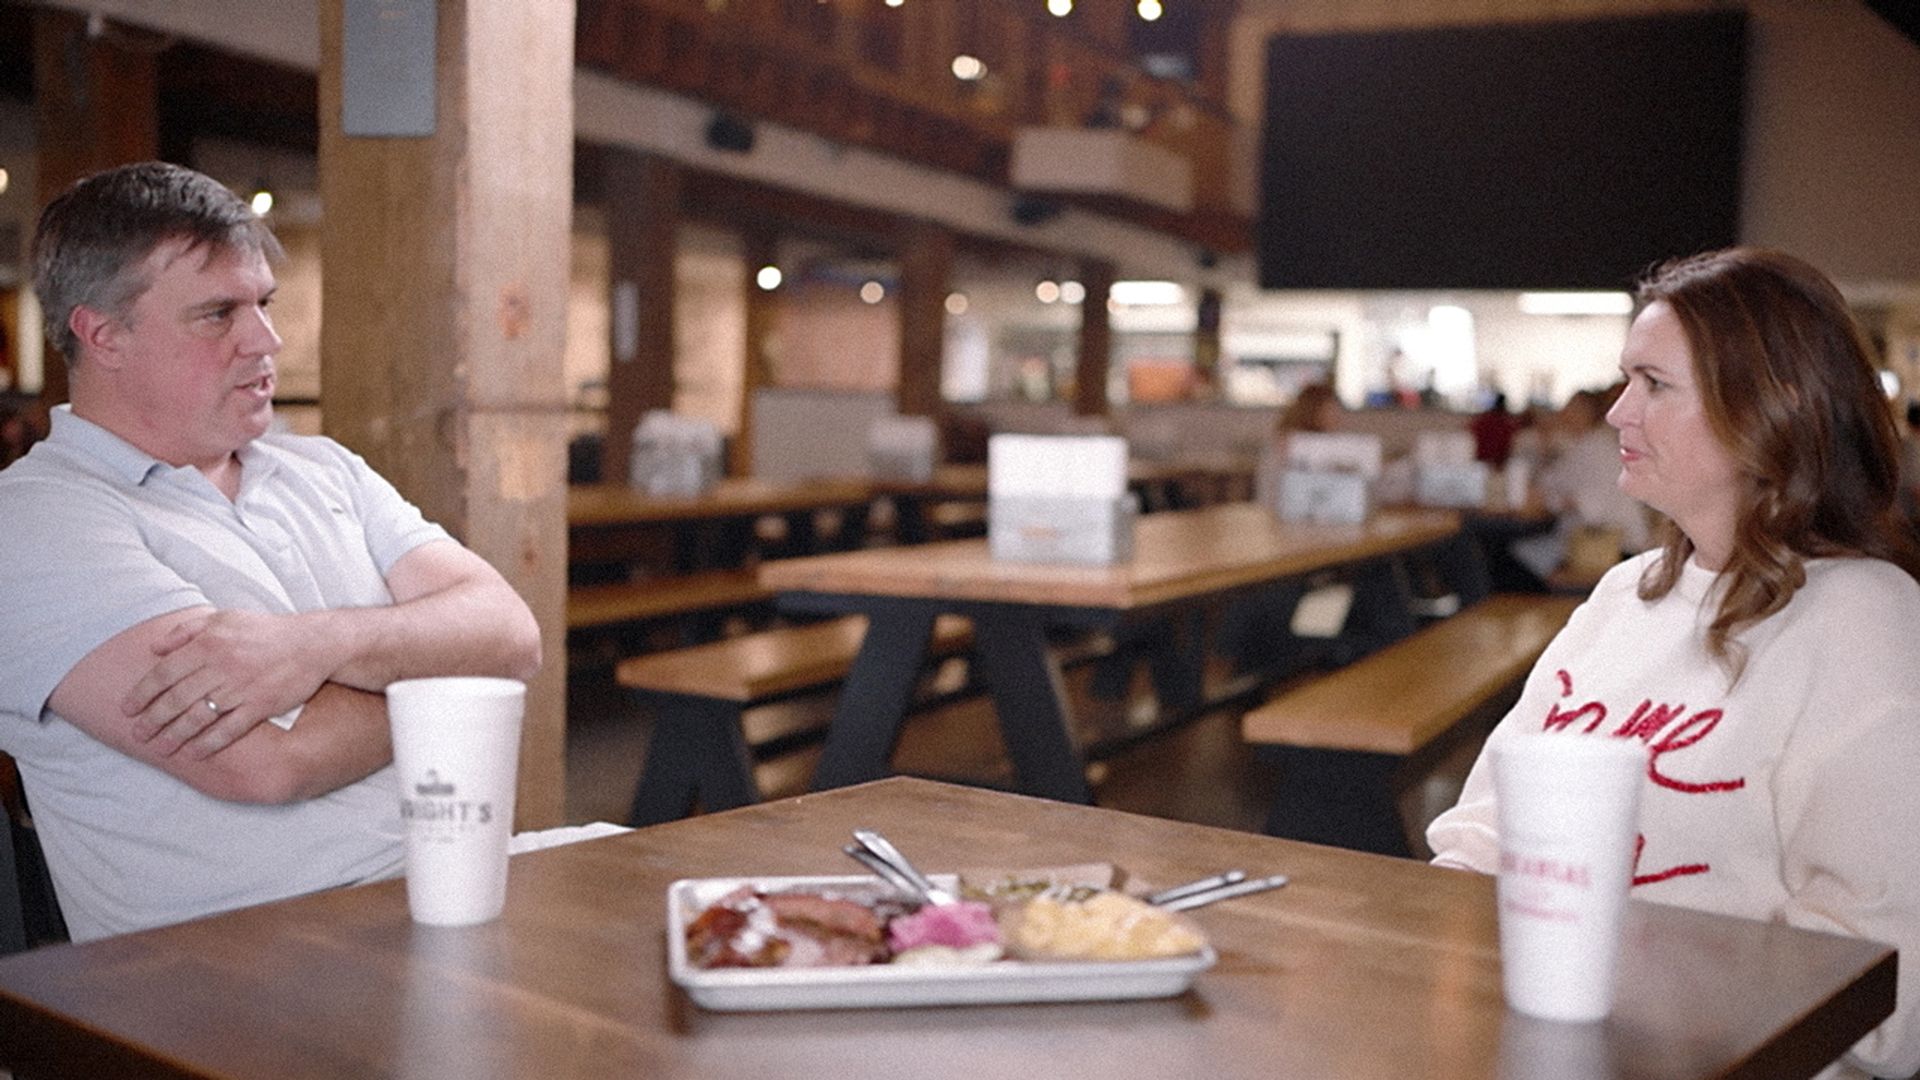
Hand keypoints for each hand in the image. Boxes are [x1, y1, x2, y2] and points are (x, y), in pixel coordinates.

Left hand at [120, 610, 335, 758]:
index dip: (141, 693)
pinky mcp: (260, 706)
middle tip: (137, 735)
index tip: (127, 709)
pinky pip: (228, 730)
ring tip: (160, 748)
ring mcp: (241, 689)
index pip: (164, 673)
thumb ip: (186, 630)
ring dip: (175, 736)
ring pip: (198, 718)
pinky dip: (208, 744)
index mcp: (208, 644)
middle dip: (152, 720)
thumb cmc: (265, 631)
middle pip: (176, 700)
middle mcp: (221, 667)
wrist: (313, 643)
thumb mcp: (223, 617)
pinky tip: (193, 753)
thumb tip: (154, 647)